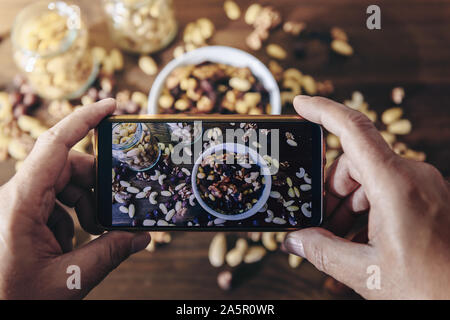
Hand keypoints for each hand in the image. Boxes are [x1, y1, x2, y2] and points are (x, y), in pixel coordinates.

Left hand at [0, 99, 149, 298]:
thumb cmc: (12, 299)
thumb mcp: (68, 279)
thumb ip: (108, 254)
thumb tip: (141, 237)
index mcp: (20, 203)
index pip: (55, 145)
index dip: (84, 119)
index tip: (111, 105)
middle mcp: (16, 196)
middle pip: (65, 166)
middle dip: (96, 183)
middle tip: (117, 206)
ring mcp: (16, 205)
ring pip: (61, 184)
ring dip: (86, 203)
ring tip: (96, 232)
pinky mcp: (19, 216)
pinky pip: (54, 202)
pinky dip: (73, 215)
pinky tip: (74, 242)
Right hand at [285, 95, 449, 298]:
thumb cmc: (434, 290)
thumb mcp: (366, 272)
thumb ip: (322, 251)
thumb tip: (294, 240)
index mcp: (396, 185)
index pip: (353, 129)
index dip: (323, 111)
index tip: (300, 104)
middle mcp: (413, 176)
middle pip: (354, 163)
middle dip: (329, 191)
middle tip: (315, 222)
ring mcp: (424, 186)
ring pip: (370, 178)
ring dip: (347, 204)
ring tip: (337, 239)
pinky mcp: (429, 198)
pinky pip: (388, 191)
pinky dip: (367, 210)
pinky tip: (358, 240)